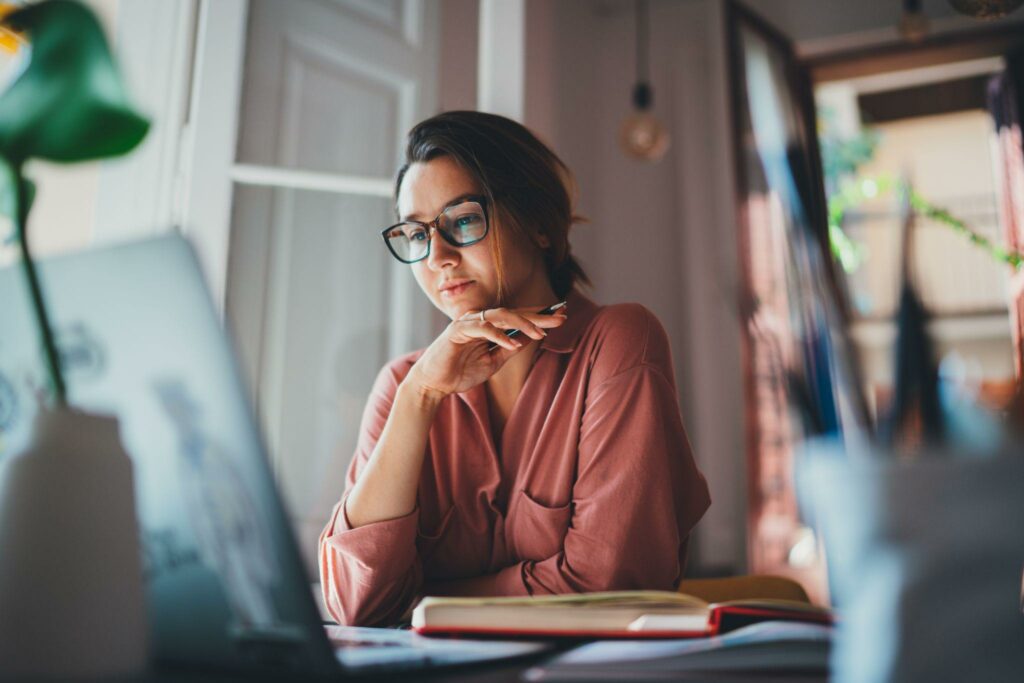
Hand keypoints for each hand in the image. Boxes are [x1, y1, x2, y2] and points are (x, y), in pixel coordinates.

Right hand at [405, 305, 567, 399]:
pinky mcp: (457, 331)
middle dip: (538, 316)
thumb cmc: (460, 372)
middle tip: (560, 318)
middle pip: (513, 312)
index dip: (539, 316)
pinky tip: (513, 344)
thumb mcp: (493, 362)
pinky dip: (499, 335)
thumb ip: (509, 349)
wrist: (434, 384)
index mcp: (488, 325)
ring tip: (540, 333)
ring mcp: (468, 322)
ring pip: (500, 315)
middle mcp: (479, 319)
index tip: (561, 316)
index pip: (517, 317)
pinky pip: (482, 328)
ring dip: (522, 323)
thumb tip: (530, 339)